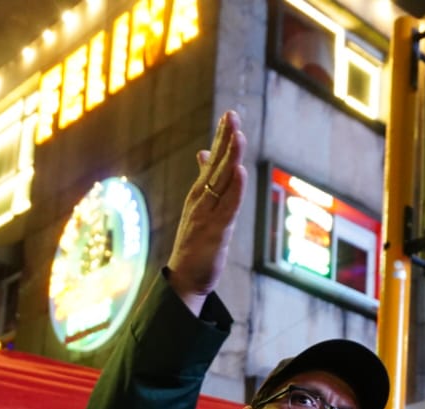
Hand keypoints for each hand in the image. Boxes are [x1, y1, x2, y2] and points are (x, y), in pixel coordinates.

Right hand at [166, 110, 246, 314]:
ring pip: (221, 181)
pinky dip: (234, 189)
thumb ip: (206, 180)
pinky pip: (227, 206)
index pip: (213, 160)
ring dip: (230, 157)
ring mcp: (207, 214)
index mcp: (200, 193)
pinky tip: (239, 172)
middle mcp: (201, 199)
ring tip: (238, 135)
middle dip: (225, 139)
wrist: (185, 278)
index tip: (229, 115)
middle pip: (216, 164)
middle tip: (232, 114)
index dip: (221, 137)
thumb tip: (205, 153)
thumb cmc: (195, 242)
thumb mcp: (200, 206)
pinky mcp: (216, 231)